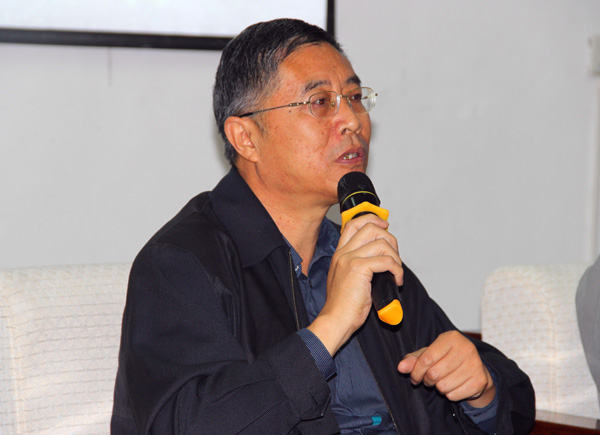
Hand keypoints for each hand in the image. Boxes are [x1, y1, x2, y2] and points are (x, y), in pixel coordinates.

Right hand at [308, 214, 403, 355]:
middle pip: (370, 228)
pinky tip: (396, 280)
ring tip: (395, 271)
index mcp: (339, 254)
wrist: (335, 320)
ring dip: (396, 257)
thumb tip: (380, 258)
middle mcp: (343, 253)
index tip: (384, 225)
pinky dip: (397, 270)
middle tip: (394, 255)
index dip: (372, 219)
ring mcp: (350, 259)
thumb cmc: (343, 305)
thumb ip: (358, 265)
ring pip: (382, 243)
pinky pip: (387, 261)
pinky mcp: (359, 269)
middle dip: (390, 239)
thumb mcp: (346, 279)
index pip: (353, 224)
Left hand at [397, 331, 495, 407]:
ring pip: (443, 386)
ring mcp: (475, 364)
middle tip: (429, 379)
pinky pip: (454, 395)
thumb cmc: (446, 358)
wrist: (473, 368)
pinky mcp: (480, 380)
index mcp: (451, 337)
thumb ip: (413, 359)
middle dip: (427, 380)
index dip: (416, 371)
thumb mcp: (429, 354)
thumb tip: (400, 367)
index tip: (414, 377)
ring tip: (442, 381)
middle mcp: (465, 348)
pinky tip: (454, 386)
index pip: (426, 359)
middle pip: (434, 374)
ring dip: (438, 388)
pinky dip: (450, 394)